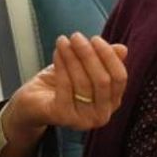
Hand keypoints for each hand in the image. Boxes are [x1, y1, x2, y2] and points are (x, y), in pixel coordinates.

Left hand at [0, 34, 127, 156]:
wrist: (33, 102)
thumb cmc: (62, 84)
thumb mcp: (85, 68)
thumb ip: (103, 60)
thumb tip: (123, 49)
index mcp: (112, 103)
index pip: (119, 78)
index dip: (109, 56)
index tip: (95, 39)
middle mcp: (101, 115)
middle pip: (102, 80)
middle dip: (89, 54)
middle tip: (77, 36)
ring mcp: (83, 119)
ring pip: (83, 82)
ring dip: (72, 57)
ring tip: (63, 41)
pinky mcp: (63, 117)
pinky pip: (65, 87)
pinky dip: (62, 66)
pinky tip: (57, 52)